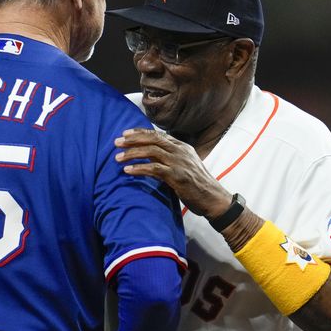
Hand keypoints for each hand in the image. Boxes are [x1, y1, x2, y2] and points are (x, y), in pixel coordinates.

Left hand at [114, 128, 230, 218]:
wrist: (213, 198)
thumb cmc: (197, 184)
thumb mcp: (184, 165)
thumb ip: (169, 158)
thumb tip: (149, 156)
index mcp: (182, 147)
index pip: (157, 134)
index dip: (140, 132)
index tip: (125, 134)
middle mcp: (180, 151)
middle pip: (152, 139)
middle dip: (132, 139)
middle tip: (116, 142)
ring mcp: (179, 163)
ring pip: (151, 152)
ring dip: (132, 153)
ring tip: (118, 157)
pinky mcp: (177, 176)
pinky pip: (154, 169)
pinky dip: (139, 168)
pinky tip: (128, 170)